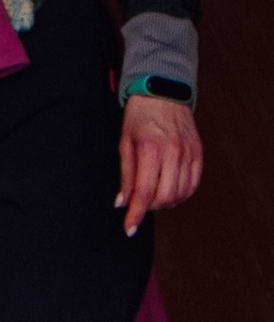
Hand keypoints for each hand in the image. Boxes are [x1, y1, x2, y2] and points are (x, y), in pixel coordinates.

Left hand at [119, 92, 201, 233]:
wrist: (163, 92)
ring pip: (181, 193)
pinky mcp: (198, 153)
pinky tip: (169, 190)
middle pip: (165, 196)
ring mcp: (189, 153)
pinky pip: (193, 183)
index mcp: (151, 149)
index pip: (143, 192)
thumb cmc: (140, 116)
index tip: (129, 228)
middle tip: (140, 204)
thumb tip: (122, 202)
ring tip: (153, 194)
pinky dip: (181, 193)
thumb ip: (125, 176)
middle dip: (150, 207)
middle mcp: (173, 152)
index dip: (135, 214)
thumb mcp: (124, 144)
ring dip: (166, 202)